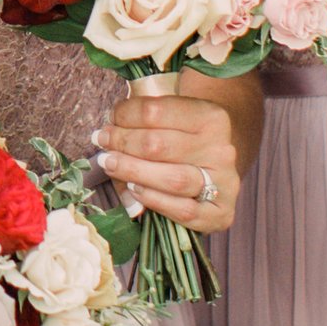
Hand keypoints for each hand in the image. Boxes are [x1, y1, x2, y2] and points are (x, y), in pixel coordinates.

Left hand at [95, 83, 240, 231]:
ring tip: (110, 164)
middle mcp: (221, 149)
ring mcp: (224, 183)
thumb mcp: (173, 120)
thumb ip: (143, 124)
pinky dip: (154, 201)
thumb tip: (106, 137)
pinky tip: (133, 190)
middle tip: (102, 141)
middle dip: (122, 143)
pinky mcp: (221, 213)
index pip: (156, 112)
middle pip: (159, 146)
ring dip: (132, 171)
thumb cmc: (185, 140)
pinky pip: (184, 211)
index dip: (125, 115)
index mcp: (210, 118)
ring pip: (173, 179)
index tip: (110, 118)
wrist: (218, 168)